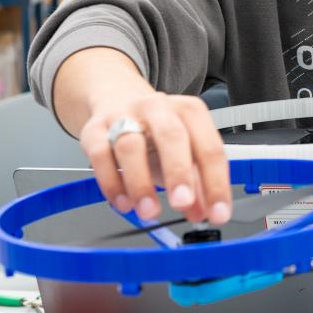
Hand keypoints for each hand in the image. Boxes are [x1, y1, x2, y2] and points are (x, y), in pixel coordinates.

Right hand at [78, 89, 233, 225]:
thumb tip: (204, 212)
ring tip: (150, 212)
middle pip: (171, 135)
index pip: (209, 147)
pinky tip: (124, 203)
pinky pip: (100, 155)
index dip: (216, 183)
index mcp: (189, 112)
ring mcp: (124, 116)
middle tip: (183, 203)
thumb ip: (196, 183)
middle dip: (179, 172)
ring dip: (140, 183)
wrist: (117, 99)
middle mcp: (158, 108)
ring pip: (130, 145)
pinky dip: (111, 183)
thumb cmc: (155, 131)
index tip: (218, 214)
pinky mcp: (95, 129)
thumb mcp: (183, 153)